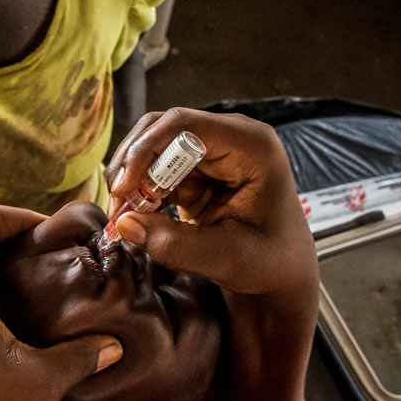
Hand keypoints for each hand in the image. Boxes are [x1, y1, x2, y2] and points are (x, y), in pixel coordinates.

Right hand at [105, 108, 316, 306]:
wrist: (283, 275)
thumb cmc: (271, 264)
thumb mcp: (226, 260)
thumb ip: (175, 244)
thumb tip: (125, 224)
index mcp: (252, 147)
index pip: (185, 126)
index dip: (146, 150)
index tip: (124, 188)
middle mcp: (233, 138)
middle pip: (164, 129)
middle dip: (134, 165)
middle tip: (117, 205)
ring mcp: (215, 151)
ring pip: (155, 146)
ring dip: (133, 179)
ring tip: (123, 214)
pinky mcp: (200, 169)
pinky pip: (158, 167)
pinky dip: (141, 189)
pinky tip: (136, 215)